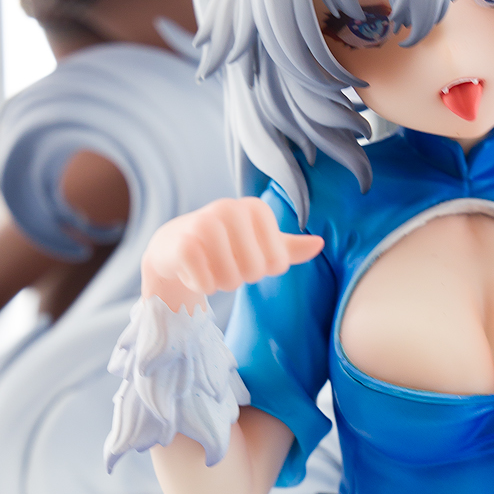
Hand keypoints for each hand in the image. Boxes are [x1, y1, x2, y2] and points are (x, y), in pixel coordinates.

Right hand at [141, 198, 321, 312]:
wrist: (174, 247)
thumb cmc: (224, 246)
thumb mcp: (259, 245)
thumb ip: (289, 247)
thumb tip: (319, 244)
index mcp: (255, 208)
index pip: (278, 262)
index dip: (263, 269)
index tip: (245, 255)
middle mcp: (230, 208)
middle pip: (255, 271)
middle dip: (240, 277)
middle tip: (223, 262)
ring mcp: (204, 223)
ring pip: (230, 279)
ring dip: (220, 283)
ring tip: (208, 265)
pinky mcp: (183, 244)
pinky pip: (206, 283)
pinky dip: (201, 286)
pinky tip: (191, 270)